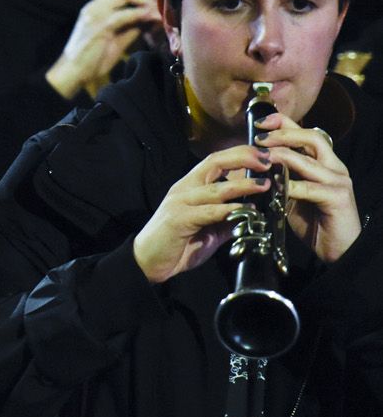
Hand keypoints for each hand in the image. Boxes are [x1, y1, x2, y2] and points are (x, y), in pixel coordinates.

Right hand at [45, 0, 160, 98]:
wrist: (72, 72)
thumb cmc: (92, 58)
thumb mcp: (114, 38)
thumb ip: (129, 26)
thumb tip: (149, 18)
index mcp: (94, 8)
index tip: (152, 1)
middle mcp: (93, 7)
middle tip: (156, 4)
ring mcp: (95, 15)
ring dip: (143, 0)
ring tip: (155, 11)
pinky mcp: (100, 27)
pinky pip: (124, 14)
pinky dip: (139, 14)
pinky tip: (150, 19)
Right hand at [133, 144, 272, 283]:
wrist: (148, 262)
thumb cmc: (178, 244)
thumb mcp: (210, 228)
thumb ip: (229, 218)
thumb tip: (255, 213)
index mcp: (190, 186)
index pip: (216, 160)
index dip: (241, 154)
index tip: (265, 157)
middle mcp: (184, 189)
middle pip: (214, 162)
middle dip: (243, 158)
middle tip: (267, 161)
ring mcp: (180, 203)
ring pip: (215, 188)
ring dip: (242, 185)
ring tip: (263, 185)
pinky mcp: (178, 219)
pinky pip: (208, 212)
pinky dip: (229, 210)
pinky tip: (246, 211)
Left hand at [257, 111, 360, 262]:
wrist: (338, 248)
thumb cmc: (313, 220)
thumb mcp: (291, 193)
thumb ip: (280, 176)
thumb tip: (252, 163)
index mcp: (323, 162)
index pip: (305, 133)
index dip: (283, 123)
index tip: (259, 123)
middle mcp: (334, 166)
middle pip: (310, 138)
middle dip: (282, 134)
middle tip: (259, 140)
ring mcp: (338, 181)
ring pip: (308, 160)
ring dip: (281, 157)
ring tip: (261, 158)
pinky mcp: (338, 198)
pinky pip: (310, 188)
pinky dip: (290, 185)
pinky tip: (275, 186)